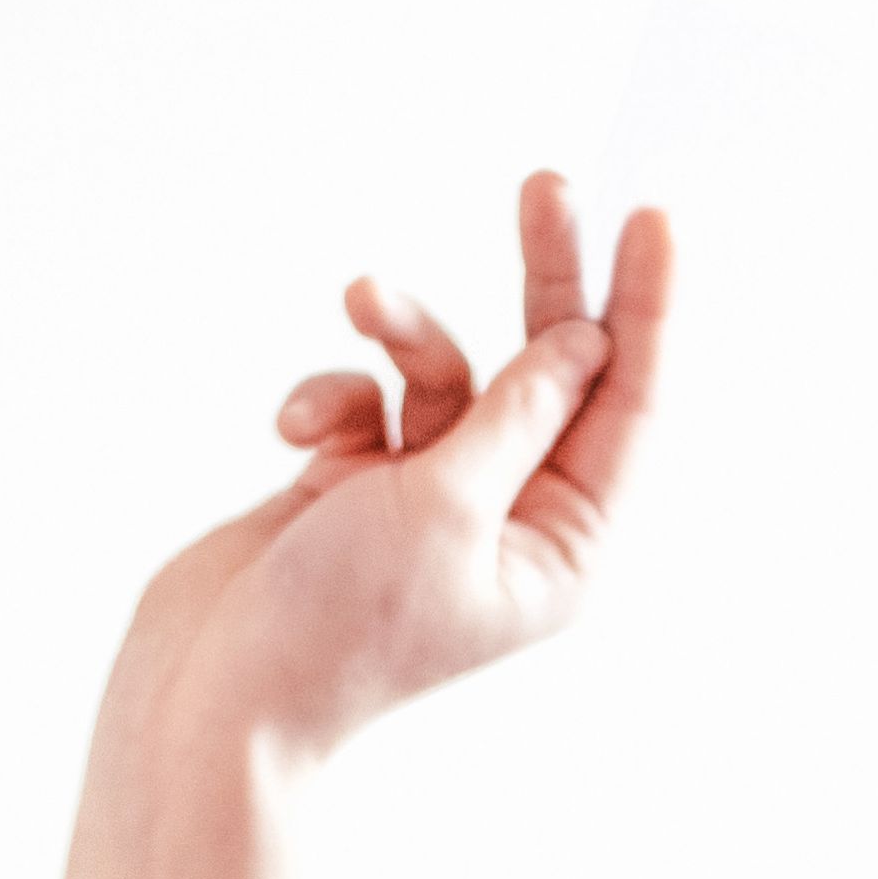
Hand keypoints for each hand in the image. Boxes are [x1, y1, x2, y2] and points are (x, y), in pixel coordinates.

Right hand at [110, 171, 670, 772]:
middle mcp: (516, 517)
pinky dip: (334, 394)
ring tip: (364, 300)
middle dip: (547, 278)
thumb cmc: (339, 629)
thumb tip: (585, 341)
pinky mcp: (363, 483)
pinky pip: (370, 396)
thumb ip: (517, 412)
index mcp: (570, 545)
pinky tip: (300, 431)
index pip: (632, 408)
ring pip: (449, 370)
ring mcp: (437, 498)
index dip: (649, 309)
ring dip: (406, 330)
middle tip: (550, 185)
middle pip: (555, 371)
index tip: (657, 214)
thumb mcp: (446, 505)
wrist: (220, 693)